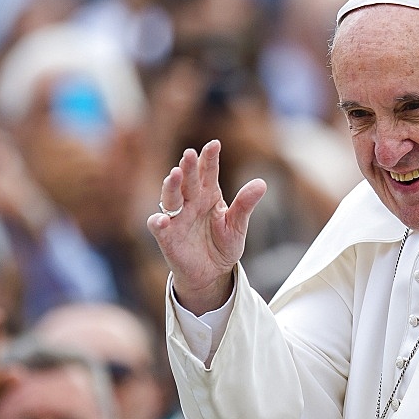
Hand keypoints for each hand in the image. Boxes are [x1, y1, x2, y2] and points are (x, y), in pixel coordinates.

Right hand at [146, 139, 266, 313]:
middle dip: (189, 167)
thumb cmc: (222, 246)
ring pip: (170, 197)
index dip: (210, 158)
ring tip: (175, 175)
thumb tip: (261, 183)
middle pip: (188, 181)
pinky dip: (158, 221)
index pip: (208, 172)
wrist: (212, 274)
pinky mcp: (166, 236)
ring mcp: (177, 217)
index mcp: (208, 195)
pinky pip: (157, 226)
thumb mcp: (238, 226)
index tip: (214, 144)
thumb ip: (245, 204)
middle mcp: (190, 202)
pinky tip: (163, 219)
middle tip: (190, 154)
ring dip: (171, 186)